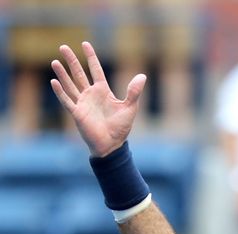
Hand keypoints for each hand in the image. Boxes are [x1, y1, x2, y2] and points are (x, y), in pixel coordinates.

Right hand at [50, 41, 145, 156]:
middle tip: (63, 47)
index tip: (85, 44)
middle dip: (72, 60)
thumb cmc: (121, 127)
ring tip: (55, 61)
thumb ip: (134, 91)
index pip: (96, 70)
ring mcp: (82, 103)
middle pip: (79, 73)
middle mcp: (91, 95)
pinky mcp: (77, 113)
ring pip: (70, 84)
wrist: (112, 144)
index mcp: (103, 91)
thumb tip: (142, 76)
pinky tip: (54, 81)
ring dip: (62, 74)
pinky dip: (60, 91)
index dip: (91, 57)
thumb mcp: (130, 107)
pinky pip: (67, 100)